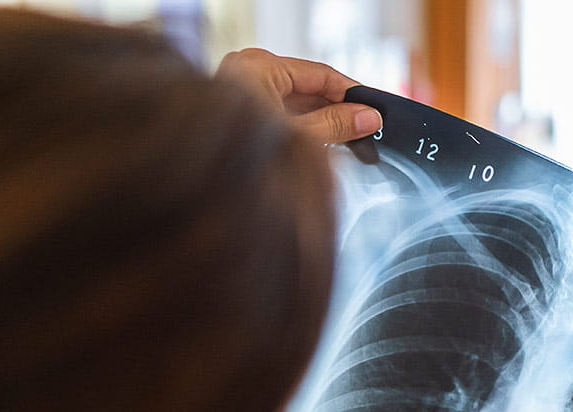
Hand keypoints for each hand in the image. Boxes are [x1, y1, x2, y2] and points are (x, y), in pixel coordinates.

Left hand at [216, 48, 382, 143]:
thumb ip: (335, 125)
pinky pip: (281, 113)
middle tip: (366, 126)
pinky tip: (323, 141)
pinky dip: (303, 126)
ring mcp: (243, 91)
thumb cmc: (236, 155)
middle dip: (337, 109)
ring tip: (350, 138)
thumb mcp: (297, 137)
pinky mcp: (242, 112)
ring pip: (296, 102)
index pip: (319, 73)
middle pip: (308, 87)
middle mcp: (249, 72)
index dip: (350, 92)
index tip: (372, 107)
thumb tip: (366, 118)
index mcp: (258, 67)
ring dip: (322, 120)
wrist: (199, 184)